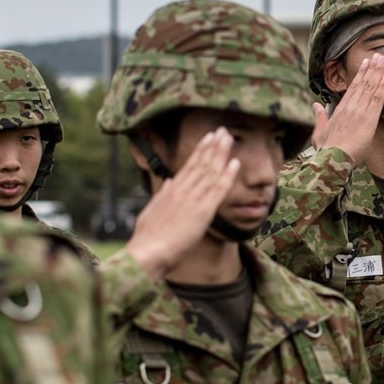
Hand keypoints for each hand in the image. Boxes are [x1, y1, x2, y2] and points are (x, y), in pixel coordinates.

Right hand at [124, 128, 239, 279]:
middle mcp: (182, 190)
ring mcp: (193, 199)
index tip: (208, 138)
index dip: (200, 151)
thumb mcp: (152, 212)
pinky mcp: (202, 212)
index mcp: (170, 191)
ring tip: (229, 138)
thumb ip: (162, 195)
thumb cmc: (147, 239)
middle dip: (213, 146)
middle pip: (201, 163)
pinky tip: (236, 163)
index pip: (188, 166)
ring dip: (221, 154)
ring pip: (210, 171)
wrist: (147, 252)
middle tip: (223, 130)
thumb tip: (169, 182)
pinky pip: (219, 190)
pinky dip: (228, 175)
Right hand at [317, 53, 383, 166]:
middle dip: (370, 68)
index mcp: (339, 109)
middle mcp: (350, 107)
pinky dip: (382, 87)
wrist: (332, 159)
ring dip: (377, 72)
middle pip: (362, 84)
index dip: (360, 75)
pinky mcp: (368, 120)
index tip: (365, 64)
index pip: (352, 88)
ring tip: (383, 60)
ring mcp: (359, 112)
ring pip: (370, 88)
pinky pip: (377, 100)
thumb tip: (315, 105)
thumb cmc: (326, 149)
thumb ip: (319, 117)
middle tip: (377, 55)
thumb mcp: (319, 132)